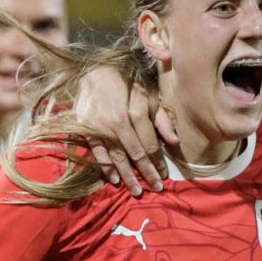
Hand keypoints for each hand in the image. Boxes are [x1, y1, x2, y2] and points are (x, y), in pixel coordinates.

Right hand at [74, 66, 174, 195]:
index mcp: (135, 113)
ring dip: (127, 176)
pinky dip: (106, 168)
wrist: (93, 70)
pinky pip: (97, 153)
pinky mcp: (86, 129)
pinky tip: (114, 179)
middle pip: (135, 154)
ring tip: (137, 190)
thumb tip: (175, 141)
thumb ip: (161, 118)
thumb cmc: (125, 84)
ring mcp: (100, 127)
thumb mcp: (147, 95)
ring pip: (116, 157)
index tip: (164, 175)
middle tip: (155, 188)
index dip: (158, 162)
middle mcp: (117, 122)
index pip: (149, 145)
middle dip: (146, 173)